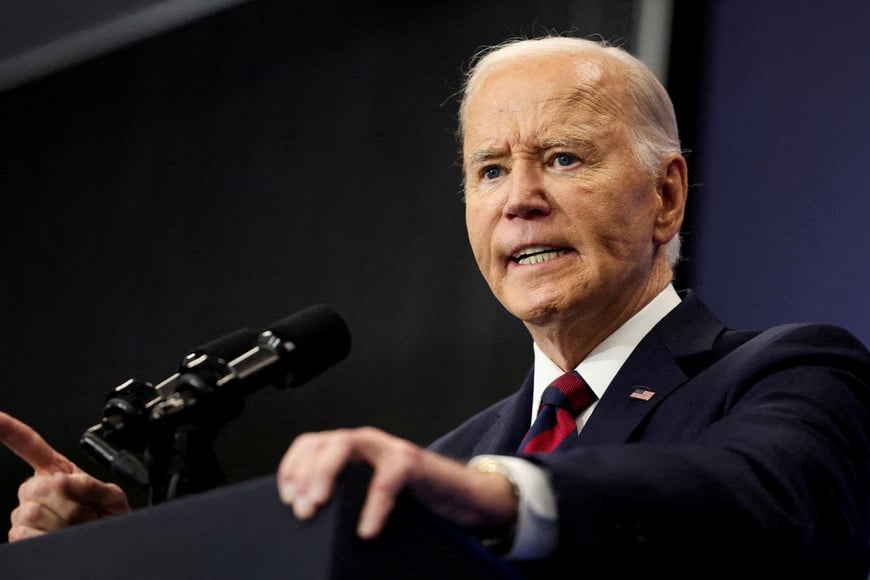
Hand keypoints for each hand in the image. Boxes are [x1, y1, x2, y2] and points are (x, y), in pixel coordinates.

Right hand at [0, 411, 129, 541]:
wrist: (108, 544)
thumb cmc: (108, 520)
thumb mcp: (109, 496)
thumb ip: (89, 484)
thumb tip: (60, 482)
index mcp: (57, 472)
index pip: (30, 445)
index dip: (11, 430)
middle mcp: (36, 490)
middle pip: (39, 487)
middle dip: (70, 501)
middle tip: (88, 512)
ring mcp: (25, 513)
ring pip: (33, 512)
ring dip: (65, 522)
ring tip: (79, 526)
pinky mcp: (20, 536)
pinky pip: (24, 534)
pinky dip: (49, 537)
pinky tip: (61, 538)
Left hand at [276, 426, 517, 538]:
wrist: (461, 497)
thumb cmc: (412, 498)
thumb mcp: (368, 495)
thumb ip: (344, 497)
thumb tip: (307, 520)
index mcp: (350, 451)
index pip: (309, 445)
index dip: (291, 468)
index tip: (285, 498)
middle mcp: (366, 444)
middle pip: (322, 442)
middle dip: (303, 473)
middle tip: (300, 508)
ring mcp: (388, 449)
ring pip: (346, 445)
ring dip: (325, 474)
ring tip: (316, 506)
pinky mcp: (412, 463)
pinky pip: (387, 479)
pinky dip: (374, 505)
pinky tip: (366, 529)